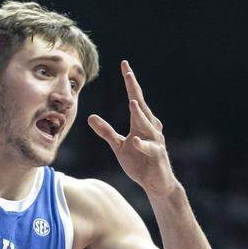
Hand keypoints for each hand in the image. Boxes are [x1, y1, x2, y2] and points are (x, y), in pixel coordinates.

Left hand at [88, 60, 178, 197]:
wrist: (157, 184)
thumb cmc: (140, 162)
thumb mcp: (119, 146)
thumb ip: (106, 132)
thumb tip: (90, 117)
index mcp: (141, 123)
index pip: (135, 98)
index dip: (130, 82)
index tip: (124, 64)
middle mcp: (150, 128)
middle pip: (141, 105)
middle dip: (135, 88)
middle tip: (128, 72)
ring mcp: (155, 141)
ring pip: (147, 124)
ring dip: (140, 113)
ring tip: (132, 101)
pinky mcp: (157, 155)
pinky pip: (150, 148)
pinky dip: (143, 144)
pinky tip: (135, 140)